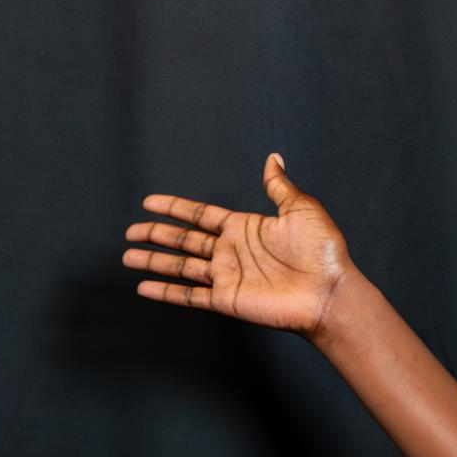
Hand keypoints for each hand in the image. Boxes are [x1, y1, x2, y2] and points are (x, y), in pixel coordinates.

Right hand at [123, 153, 354, 338]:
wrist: (328, 291)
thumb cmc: (322, 251)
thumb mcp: (301, 209)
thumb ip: (278, 186)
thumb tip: (273, 158)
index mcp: (245, 228)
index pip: (201, 215)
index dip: (175, 208)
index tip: (149, 202)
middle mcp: (231, 251)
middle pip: (184, 240)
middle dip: (157, 234)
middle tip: (130, 231)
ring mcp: (227, 276)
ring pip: (180, 266)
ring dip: (154, 261)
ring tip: (127, 256)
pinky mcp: (227, 299)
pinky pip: (188, 295)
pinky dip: (165, 292)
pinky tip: (144, 287)